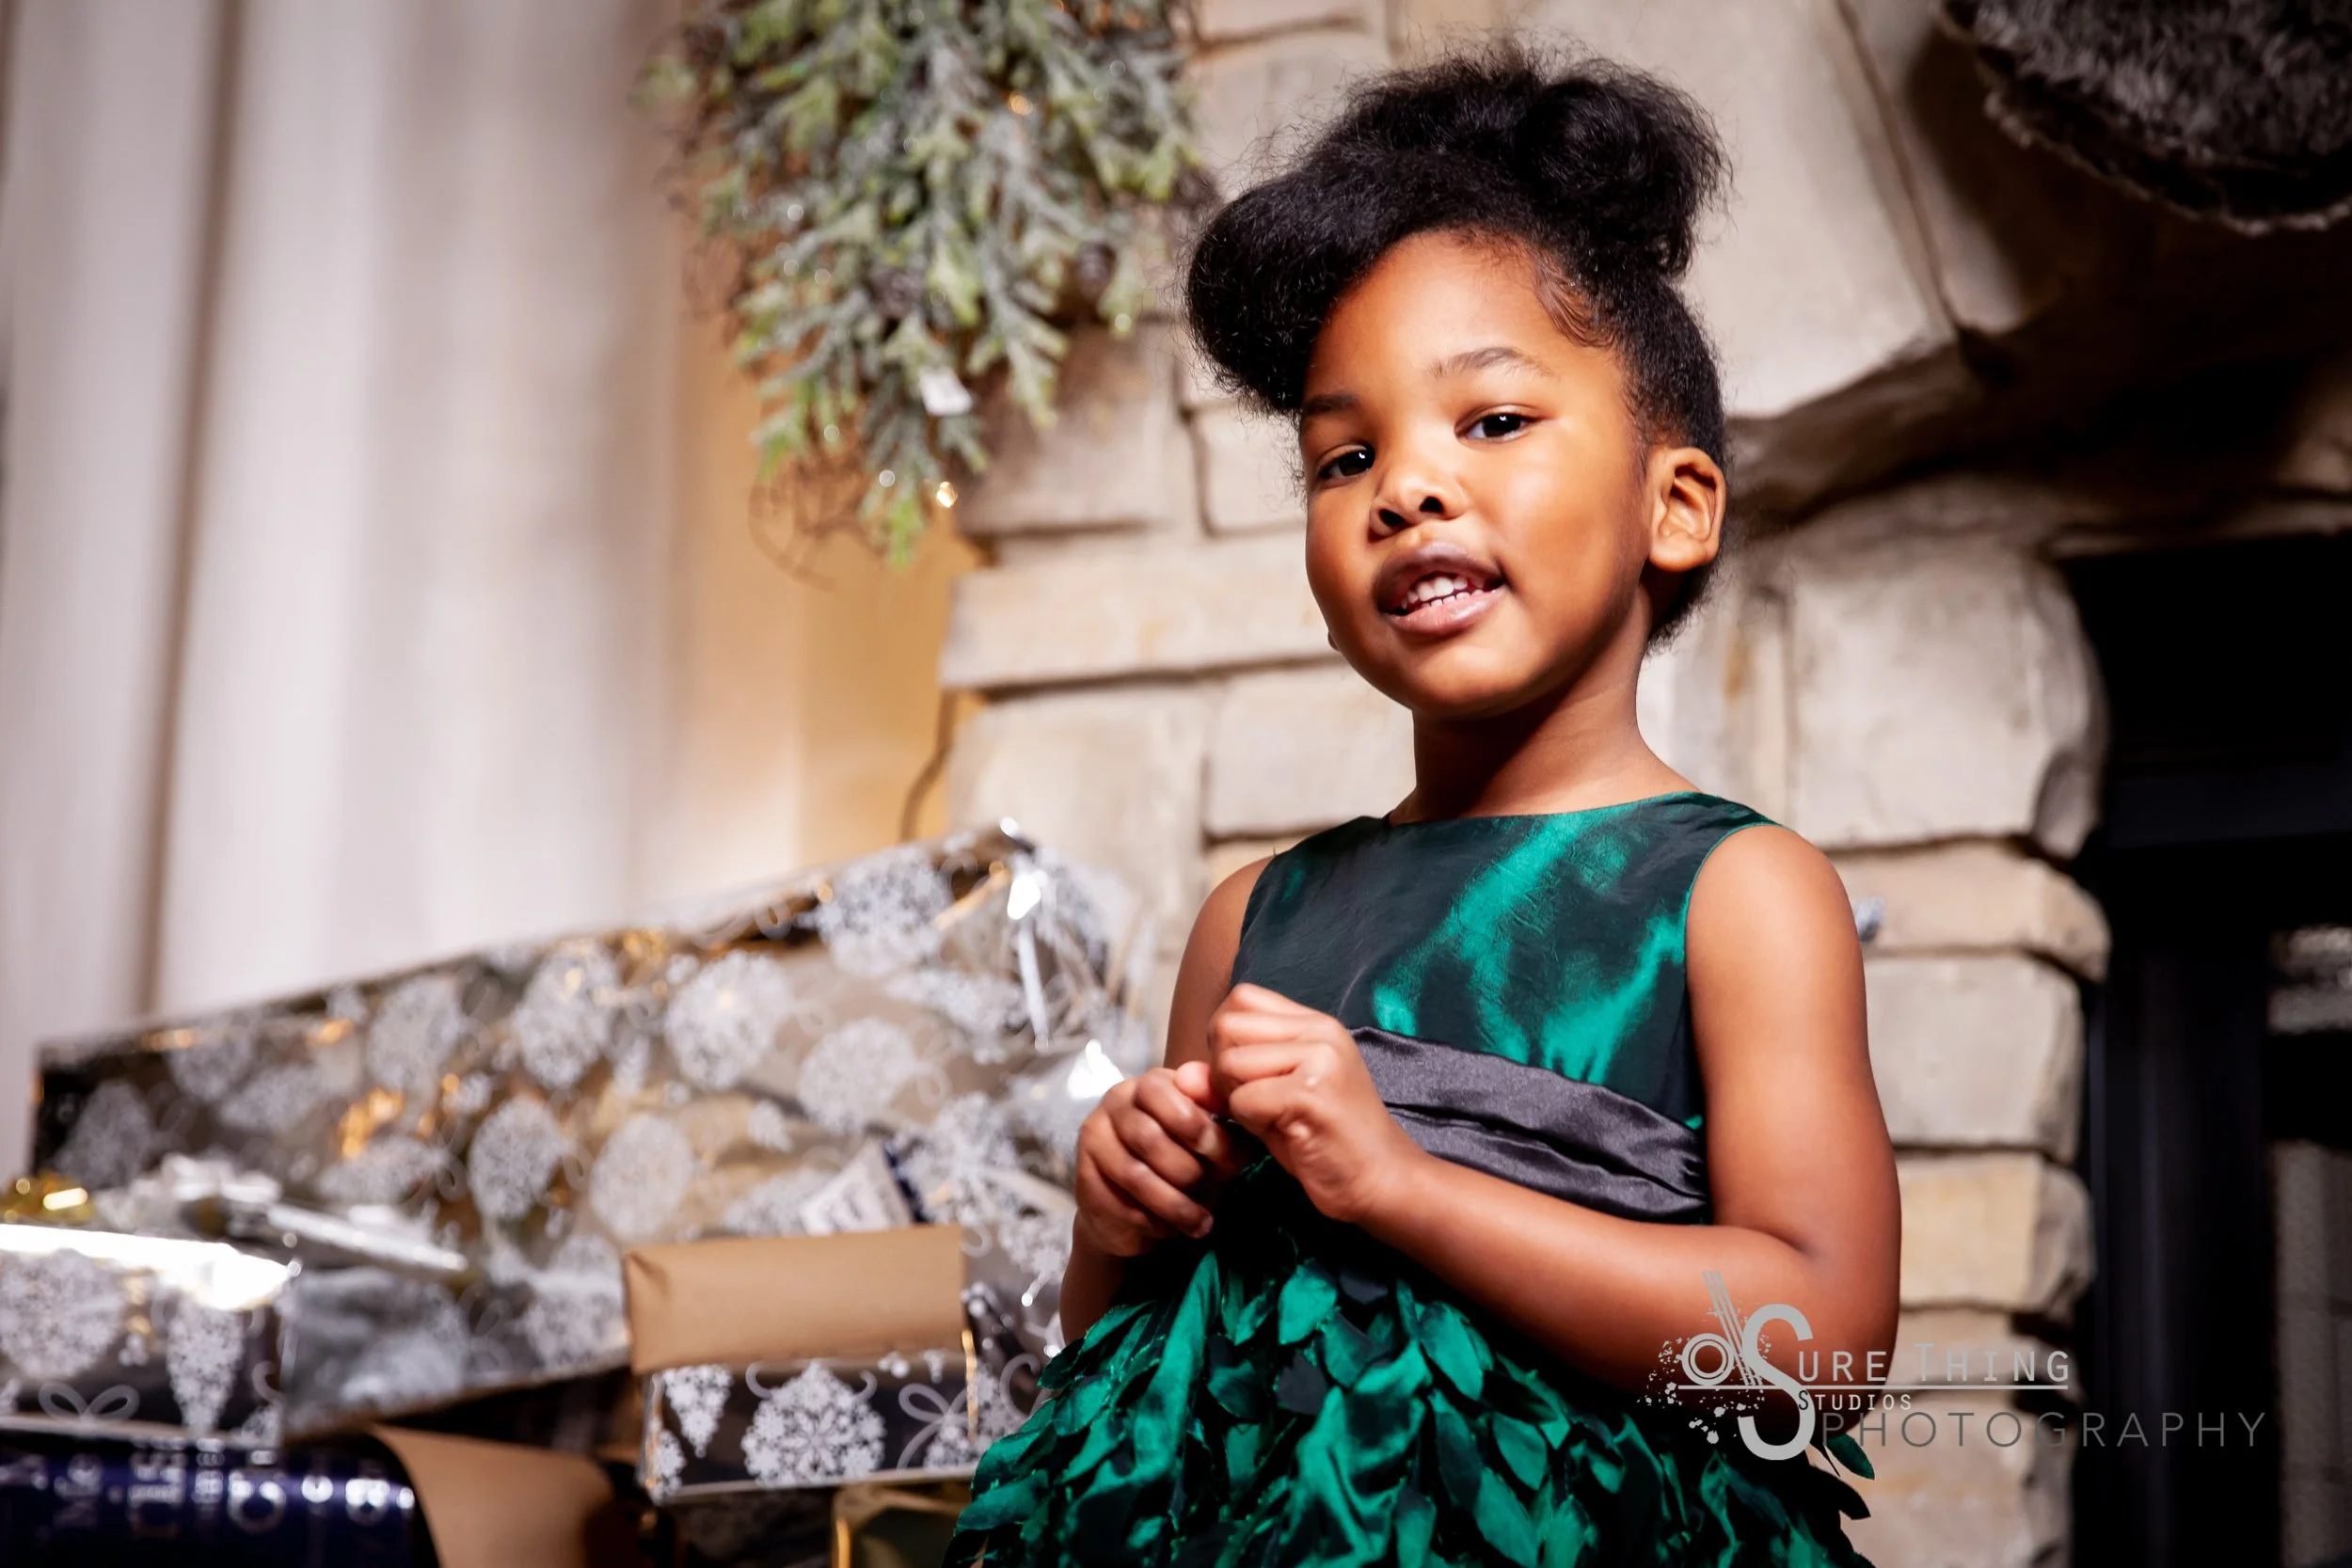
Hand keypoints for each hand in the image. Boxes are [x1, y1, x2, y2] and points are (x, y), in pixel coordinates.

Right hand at [1073, 1062, 1242, 1257]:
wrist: (1131, 1199)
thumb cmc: (1181, 1156)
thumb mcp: (1207, 1134)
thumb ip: (1222, 1118)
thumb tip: (1241, 1108)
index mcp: (1147, 1085)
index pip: (1162, 1093)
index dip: (1197, 1127)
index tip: (1226, 1158)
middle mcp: (1113, 1106)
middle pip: (1148, 1138)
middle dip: (1189, 1172)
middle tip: (1216, 1194)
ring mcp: (1093, 1143)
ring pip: (1135, 1176)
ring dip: (1176, 1205)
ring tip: (1202, 1223)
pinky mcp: (1083, 1183)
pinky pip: (1120, 1206)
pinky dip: (1153, 1223)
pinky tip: (1172, 1230)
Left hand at [1205, 984, 1426, 1226]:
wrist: (1383, 1180)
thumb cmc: (1325, 1141)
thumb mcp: (1271, 1099)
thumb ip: (1229, 1078)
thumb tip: (1179, 1075)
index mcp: (1314, 1023)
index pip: (1240, 999)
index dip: (1226, 1038)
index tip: (1244, 1076)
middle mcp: (1319, 1030)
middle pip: (1227, 1025)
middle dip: (1223, 1070)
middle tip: (1254, 1103)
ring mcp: (1319, 1058)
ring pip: (1230, 1063)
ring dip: (1237, 1099)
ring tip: (1273, 1119)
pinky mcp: (1312, 1093)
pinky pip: (1244, 1101)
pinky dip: (1251, 1124)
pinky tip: (1286, 1134)